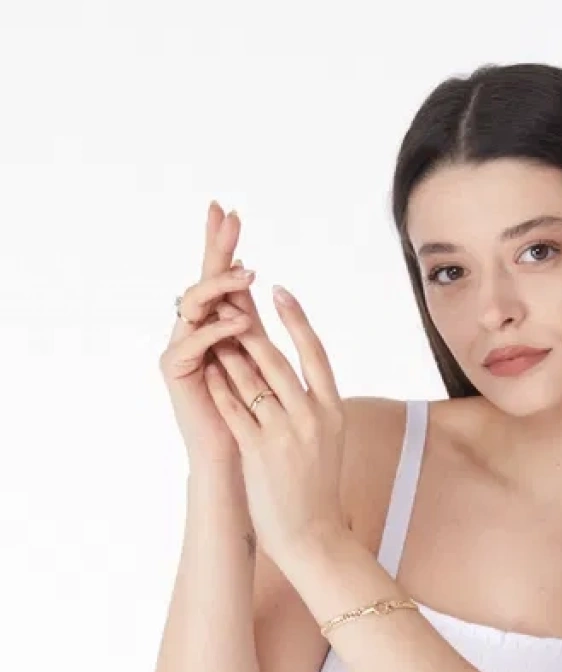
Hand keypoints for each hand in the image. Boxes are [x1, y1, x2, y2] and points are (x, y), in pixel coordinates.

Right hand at [158, 204, 267, 467]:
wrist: (234, 460)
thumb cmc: (252, 419)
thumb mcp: (259, 366)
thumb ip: (257, 332)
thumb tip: (276, 295)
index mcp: (213, 327)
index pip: (218, 277)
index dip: (222, 244)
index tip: (230, 210)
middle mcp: (192, 331)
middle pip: (201, 278)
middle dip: (215, 245)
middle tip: (226, 213)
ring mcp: (180, 347)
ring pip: (194, 303)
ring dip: (221, 286)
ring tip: (248, 273)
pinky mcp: (175, 370)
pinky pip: (195, 341)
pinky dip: (218, 330)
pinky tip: (240, 320)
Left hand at [202, 284, 348, 568]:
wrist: (313, 537)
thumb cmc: (316, 491)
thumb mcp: (327, 442)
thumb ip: (315, 407)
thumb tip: (297, 375)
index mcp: (332, 411)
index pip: (315, 353)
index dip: (296, 319)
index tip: (279, 290)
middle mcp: (311, 417)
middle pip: (277, 358)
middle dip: (251, 322)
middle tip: (232, 292)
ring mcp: (285, 433)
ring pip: (251, 379)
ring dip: (228, 348)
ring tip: (212, 324)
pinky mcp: (259, 450)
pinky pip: (233, 408)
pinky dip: (218, 384)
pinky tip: (205, 366)